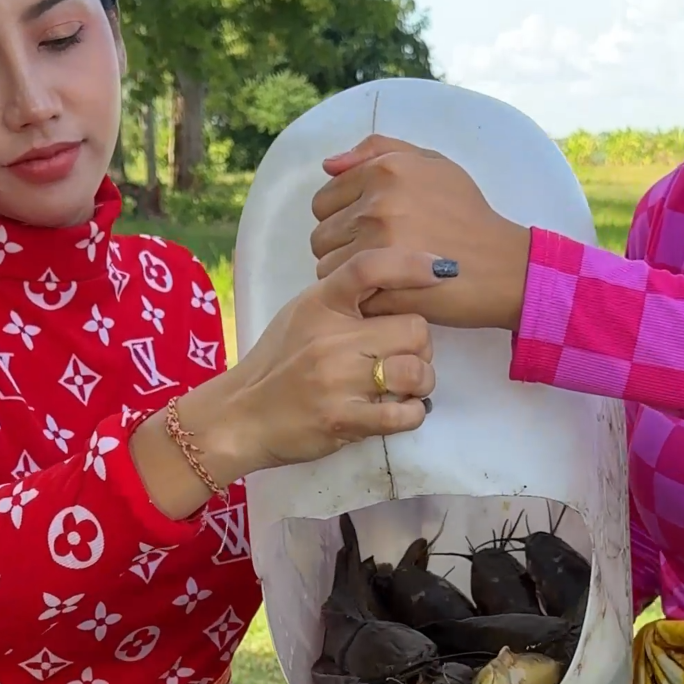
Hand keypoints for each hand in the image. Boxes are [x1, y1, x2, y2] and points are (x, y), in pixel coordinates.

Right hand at [131, 248, 439, 515]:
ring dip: (422, 383)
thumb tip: (396, 288)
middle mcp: (331, 338)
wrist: (240, 416)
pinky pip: (401, 415)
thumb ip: (344, 300)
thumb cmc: (277, 364)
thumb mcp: (303, 314)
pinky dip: (413, 414)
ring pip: (415, 372)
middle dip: (422, 345)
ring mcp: (337, 380)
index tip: (443, 268)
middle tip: (410, 357)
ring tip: (408, 389)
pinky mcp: (342, 420)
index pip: (370, 267)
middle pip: (413, 328)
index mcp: (321, 303)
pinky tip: (404, 412)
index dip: (412, 264)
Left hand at [312, 135, 531, 329]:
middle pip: (320, 238)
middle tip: (374, 257)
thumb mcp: (432, 163)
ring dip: (348, 277)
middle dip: (341, 249)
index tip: (364, 231)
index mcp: (384, 172)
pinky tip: (386, 294)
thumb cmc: (469, 215)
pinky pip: (348, 296)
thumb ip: (378, 151)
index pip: (322, 202)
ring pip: (328, 270)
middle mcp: (377, 206)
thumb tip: (329, 164)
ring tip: (380, 276)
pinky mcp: (386, 288)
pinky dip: (362, 299)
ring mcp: (379, 249)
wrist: (503, 266)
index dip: (340, 220)